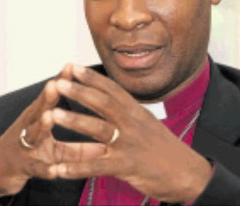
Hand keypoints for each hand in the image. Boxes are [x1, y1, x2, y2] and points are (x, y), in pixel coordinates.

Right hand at [0, 65, 105, 196]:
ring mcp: (24, 147)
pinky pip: (36, 168)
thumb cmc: (28, 153)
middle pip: (38, 110)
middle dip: (47, 97)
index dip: (60, 82)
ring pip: (33, 134)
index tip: (70, 66)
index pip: (50, 97)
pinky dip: (45, 169)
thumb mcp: (54, 149)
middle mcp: (29, 128)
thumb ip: (78, 148)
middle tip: (55, 83)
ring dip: (41, 125)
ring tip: (49, 116)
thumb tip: (105, 146)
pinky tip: (54, 170)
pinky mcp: (24, 167)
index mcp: (37, 118)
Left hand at [51, 65, 212, 202]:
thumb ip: (129, 113)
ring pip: (98, 129)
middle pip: (103, 103)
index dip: (92, 77)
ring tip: (52, 114)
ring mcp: (129, 144)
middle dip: (79, 92)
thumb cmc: (166, 149)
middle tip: (58, 82)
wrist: (187, 173)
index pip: (112, 89)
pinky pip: (97, 166)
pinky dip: (76, 168)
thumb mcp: (149, 124)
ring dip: (74, 121)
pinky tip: (58, 168)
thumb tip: (113, 101)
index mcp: (137, 112)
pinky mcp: (127, 166)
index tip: (73, 67)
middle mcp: (133, 123)